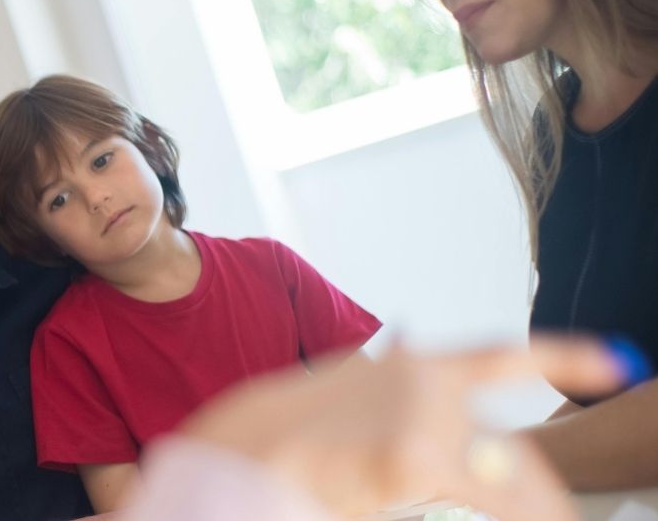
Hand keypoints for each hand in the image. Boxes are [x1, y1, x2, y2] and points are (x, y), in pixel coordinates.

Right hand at [178, 338, 625, 519]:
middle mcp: (424, 379)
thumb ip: (389, 389)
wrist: (243, 446)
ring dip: (534, 506)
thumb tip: (426, 378)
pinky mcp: (417, 455)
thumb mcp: (345, 396)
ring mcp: (424, 415)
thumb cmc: (287, 432)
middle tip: (560, 516)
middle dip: (543, 491)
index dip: (564, 356)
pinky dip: (526, 512)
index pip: (499, 354)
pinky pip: (494, 498)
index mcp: (406, 366)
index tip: (615, 362)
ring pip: (509, 475)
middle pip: (513, 443)